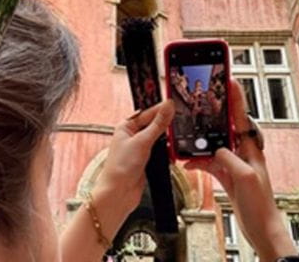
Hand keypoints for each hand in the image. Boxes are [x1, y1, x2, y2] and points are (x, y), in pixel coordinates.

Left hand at [90, 100, 174, 236]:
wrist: (118, 193)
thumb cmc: (120, 168)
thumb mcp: (143, 141)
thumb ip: (158, 124)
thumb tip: (168, 106)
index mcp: (126, 127)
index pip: (147, 113)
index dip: (160, 109)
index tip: (174, 104)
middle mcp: (131, 136)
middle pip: (153, 125)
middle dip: (165, 124)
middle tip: (179, 120)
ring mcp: (138, 149)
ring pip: (157, 138)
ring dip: (165, 139)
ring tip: (176, 136)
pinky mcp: (145, 160)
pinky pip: (158, 151)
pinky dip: (165, 151)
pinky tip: (171, 151)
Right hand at [186, 80, 297, 260]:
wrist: (262, 229)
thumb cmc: (261, 205)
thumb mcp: (245, 177)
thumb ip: (229, 158)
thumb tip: (216, 149)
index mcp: (251, 148)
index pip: (241, 116)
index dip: (236, 97)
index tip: (229, 79)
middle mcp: (243, 152)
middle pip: (225, 126)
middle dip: (213, 113)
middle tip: (201, 99)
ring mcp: (234, 163)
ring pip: (214, 144)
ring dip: (201, 142)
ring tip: (187, 135)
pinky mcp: (227, 175)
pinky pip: (209, 162)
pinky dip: (198, 161)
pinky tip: (189, 162)